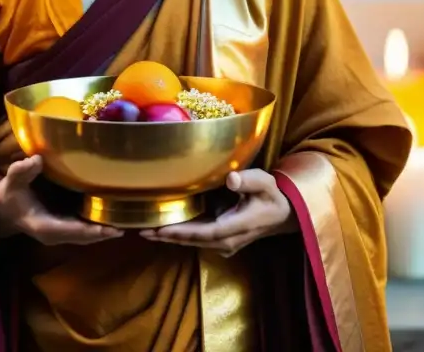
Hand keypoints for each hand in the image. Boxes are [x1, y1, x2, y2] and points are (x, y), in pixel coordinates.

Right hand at [0, 156, 123, 244]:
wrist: (1, 208)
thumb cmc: (8, 195)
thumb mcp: (12, 181)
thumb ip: (22, 171)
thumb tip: (36, 160)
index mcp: (44, 226)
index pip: (73, 231)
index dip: (92, 230)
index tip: (111, 229)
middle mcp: (54, 234)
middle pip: (84, 237)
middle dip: (104, 233)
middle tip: (127, 225)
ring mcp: (59, 233)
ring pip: (85, 235)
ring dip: (104, 231)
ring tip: (126, 222)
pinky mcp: (62, 227)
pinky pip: (82, 230)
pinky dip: (97, 226)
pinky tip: (112, 216)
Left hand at [140, 170, 295, 256]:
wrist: (282, 215)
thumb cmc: (271, 196)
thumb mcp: (264, 183)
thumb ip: (249, 181)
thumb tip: (231, 179)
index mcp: (235, 228)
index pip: (203, 232)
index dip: (180, 231)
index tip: (159, 229)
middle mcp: (226, 241)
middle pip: (192, 240)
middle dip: (166, 236)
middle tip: (141, 231)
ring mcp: (223, 243)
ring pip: (192, 241)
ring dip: (169, 236)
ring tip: (144, 231)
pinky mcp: (220, 240)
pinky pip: (196, 238)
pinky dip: (178, 234)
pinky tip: (162, 229)